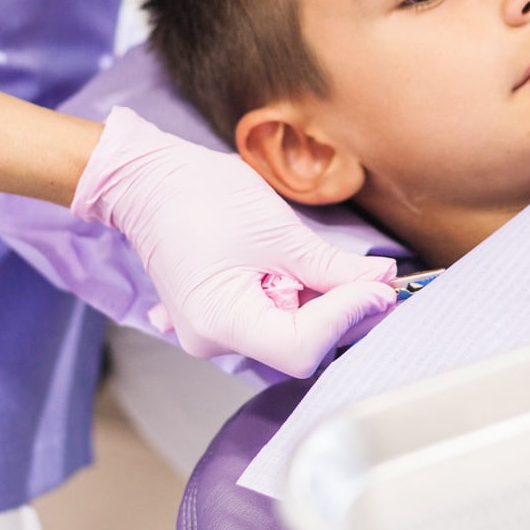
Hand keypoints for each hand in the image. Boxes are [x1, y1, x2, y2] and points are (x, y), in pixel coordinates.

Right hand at [72, 108, 397, 374]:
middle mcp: (213, 341)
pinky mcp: (218, 319)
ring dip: (320, 305)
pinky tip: (301, 273)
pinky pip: (269, 322)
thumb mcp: (281, 231)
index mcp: (221, 322)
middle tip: (373, 279)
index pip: (303, 348)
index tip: (379, 288)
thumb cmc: (200, 196)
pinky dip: (297, 301)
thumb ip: (334, 267)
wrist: (147, 182)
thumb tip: (381, 284)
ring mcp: (212, 333)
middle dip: (341, 313)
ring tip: (327, 266)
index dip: (347, 318)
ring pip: (288, 335)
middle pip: (299, 347)